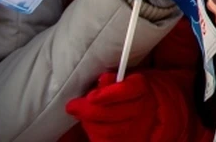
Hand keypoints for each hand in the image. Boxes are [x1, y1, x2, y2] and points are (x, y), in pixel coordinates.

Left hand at [66, 71, 186, 141]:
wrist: (141, 109)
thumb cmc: (122, 92)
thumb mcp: (118, 80)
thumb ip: (111, 81)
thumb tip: (103, 80)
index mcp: (139, 87)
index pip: (126, 90)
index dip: (108, 94)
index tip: (91, 96)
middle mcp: (141, 108)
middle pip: (114, 114)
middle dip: (90, 111)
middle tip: (74, 106)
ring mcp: (135, 127)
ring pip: (108, 131)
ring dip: (89, 123)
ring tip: (81, 115)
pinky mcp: (127, 140)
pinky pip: (105, 141)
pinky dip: (94, 134)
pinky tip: (90, 126)